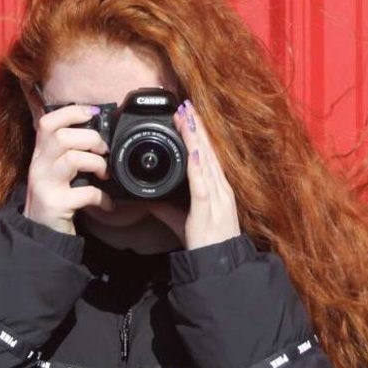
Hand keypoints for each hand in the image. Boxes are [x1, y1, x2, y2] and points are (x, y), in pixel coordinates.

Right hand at [23, 104, 114, 234]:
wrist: (40, 233)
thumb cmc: (56, 197)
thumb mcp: (57, 171)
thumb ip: (70, 152)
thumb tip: (99, 135)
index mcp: (41, 154)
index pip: (47, 123)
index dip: (71, 112)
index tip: (93, 112)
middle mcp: (39, 166)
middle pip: (62, 137)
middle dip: (91, 139)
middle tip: (104, 151)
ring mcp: (45, 185)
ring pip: (72, 159)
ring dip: (97, 164)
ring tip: (105, 175)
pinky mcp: (55, 204)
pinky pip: (85, 193)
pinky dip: (102, 197)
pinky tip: (107, 203)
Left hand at [148, 99, 240, 250]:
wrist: (219, 263)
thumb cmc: (206, 241)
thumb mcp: (183, 220)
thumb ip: (167, 207)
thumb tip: (148, 198)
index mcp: (216, 187)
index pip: (206, 155)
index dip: (198, 134)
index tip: (188, 115)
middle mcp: (219, 187)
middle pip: (208, 151)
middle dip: (197, 127)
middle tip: (186, 105)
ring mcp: (217, 196)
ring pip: (206, 161)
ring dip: (196, 139)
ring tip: (187, 118)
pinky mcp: (209, 209)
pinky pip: (202, 184)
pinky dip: (198, 167)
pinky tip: (193, 153)